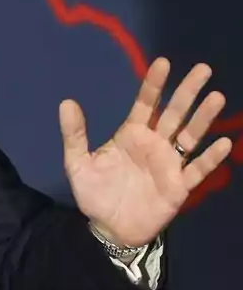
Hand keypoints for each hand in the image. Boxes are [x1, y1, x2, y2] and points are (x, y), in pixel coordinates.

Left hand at [59, 58, 232, 246]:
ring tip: (216, 97)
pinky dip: (210, 157)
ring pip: (190, 136)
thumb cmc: (95, 192)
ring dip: (203, 117)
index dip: (153, 85)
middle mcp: (154, 143)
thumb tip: (66, 102)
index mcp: (131, 134)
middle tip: (203, 68)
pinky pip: (197, 169)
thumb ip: (74, 134)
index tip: (163, 62)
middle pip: (173, 113)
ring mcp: (168, 163)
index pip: (145, 104)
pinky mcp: (179, 186)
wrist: (108, 227)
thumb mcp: (77, 163)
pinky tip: (222, 142)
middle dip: (186, 92)